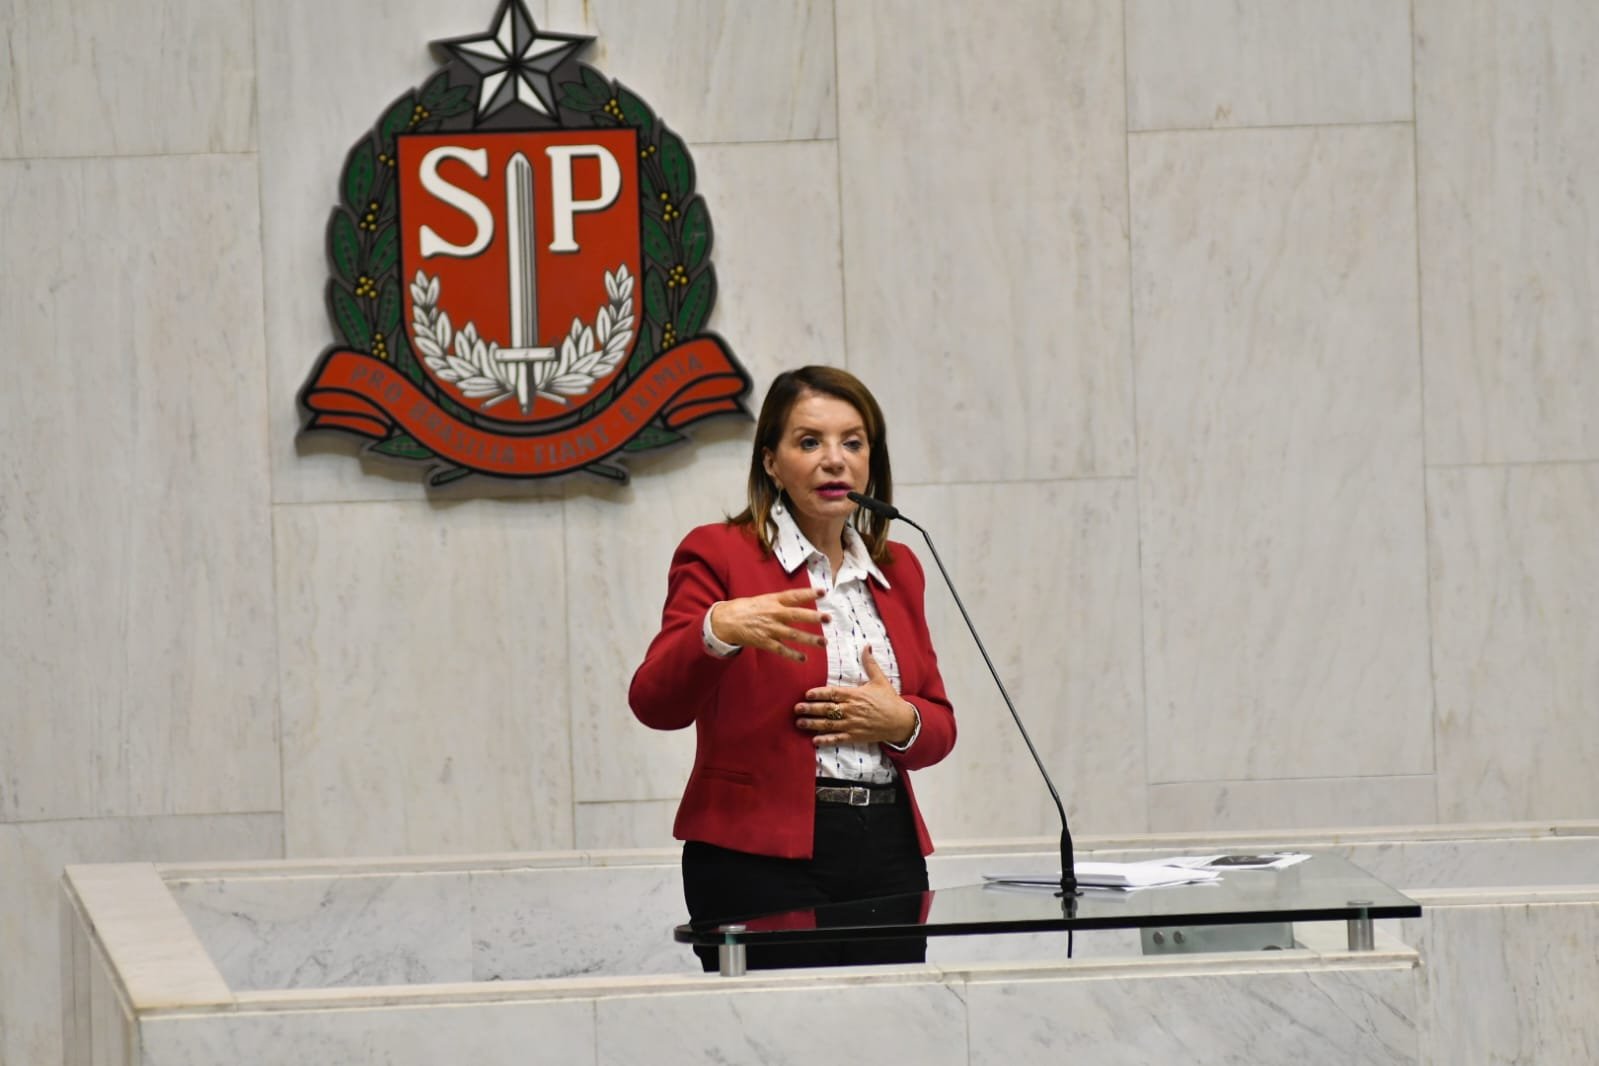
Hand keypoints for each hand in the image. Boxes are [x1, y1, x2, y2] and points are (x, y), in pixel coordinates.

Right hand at [709, 587, 828, 661]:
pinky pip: (781, 649)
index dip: (809, 593)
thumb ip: (779, 602)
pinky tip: (804, 658)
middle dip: (813, 617)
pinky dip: (793, 654)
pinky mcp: (764, 642)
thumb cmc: (744, 609)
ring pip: (793, 634)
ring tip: (824, 642)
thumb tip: (797, 601)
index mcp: (773, 601)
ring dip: (810, 639)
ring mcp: (769, 629)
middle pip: (796, 615)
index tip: (824, 592)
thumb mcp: (762, 600)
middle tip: (828, 618)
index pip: (793, 595)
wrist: (724, 621)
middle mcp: (773, 614)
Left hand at [793, 645, 915, 745]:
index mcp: (856, 695)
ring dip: (813, 724)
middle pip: (827, 709)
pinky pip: (838, 739)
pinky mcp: (856, 736)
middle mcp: (852, 710)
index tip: (806, 694)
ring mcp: (853, 724)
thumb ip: (870, 664)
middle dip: (810, 709)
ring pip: (829, 724)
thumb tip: (867, 646)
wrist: (902, 721)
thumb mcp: (880, 680)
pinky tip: (814, 740)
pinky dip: (826, 740)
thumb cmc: (889, 700)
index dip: (819, 694)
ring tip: (799, 723)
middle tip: (796, 708)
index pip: (833, 693)